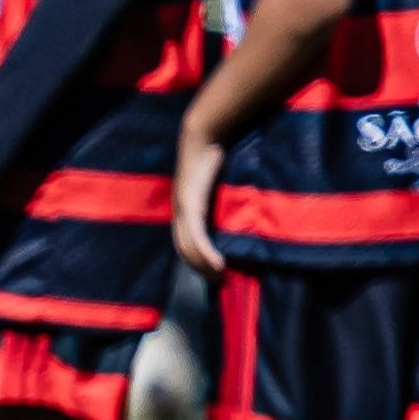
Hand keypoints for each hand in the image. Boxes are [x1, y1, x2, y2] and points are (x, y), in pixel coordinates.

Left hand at [170, 128, 227, 282]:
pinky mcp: (191, 203)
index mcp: (184, 208)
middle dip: (199, 268)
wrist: (202, 137)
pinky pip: (197, 235)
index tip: (213, 272)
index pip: (184, 242)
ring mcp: (182, 208)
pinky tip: (218, 265)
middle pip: (184, 249)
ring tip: (220, 278)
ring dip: (203, 265)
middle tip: (219, 282)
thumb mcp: (216, 185)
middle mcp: (179, 211)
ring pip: (188, 246)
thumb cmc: (212, 157)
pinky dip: (206, 253)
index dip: (196, 259)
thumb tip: (239, 212)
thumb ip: (222, 200)